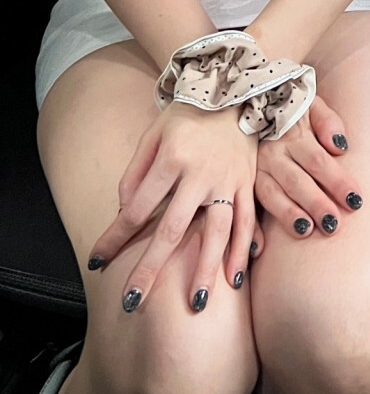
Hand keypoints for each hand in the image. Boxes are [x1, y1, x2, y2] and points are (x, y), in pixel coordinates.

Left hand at [89, 104, 257, 311]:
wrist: (234, 90)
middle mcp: (200, 174)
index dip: (116, 236)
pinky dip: (242, 250)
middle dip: (151, 267)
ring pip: (216, 232)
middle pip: (172, 229)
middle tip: (134, 301)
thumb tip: (127, 209)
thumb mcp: (153, 134)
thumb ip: (136, 172)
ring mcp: (228, 180)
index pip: (137, 208)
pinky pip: (246, 221)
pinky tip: (235, 278)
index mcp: (172, 159)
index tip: (98, 260)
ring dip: (205, 269)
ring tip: (196, 303)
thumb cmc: (188, 114)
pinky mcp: (248, 183)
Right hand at [254, 96, 362, 237]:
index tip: (356, 200)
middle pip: (297, 181)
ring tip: (306, 230)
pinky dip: (250, 229)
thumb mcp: (311, 105)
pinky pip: (245, 208)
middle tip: (333, 224)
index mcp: (293, 135)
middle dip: (315, 203)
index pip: (318, 161)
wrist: (251, 105)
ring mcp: (256, 171)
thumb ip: (328, 122)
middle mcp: (273, 155)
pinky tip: (260, 247)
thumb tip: (341, 147)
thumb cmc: (292, 111)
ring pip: (271, 195)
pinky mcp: (244, 185)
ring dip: (287, 214)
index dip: (337, 180)